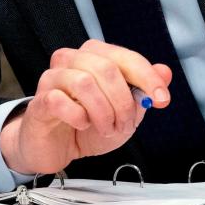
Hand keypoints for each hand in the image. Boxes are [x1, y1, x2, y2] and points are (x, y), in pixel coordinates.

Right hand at [0, 39, 171, 174]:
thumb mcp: (124, 111)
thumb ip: (143, 90)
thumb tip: (164, 72)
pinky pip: (60, 101)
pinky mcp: (40, 101)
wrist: (56, 148)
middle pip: (107, 68)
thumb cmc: (88, 124)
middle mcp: (73, 60)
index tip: (161, 99)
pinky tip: (82, 124)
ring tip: (106, 128)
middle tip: (125, 124)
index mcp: (96, 56)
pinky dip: (79, 117)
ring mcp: (53, 78)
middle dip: (123, 101)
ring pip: (84, 82)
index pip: (127, 57)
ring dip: (103, 112)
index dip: (148, 78)